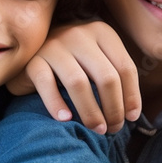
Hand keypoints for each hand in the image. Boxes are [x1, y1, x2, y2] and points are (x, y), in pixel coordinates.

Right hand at [7, 21, 141, 133]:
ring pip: (78, 83)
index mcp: (102, 33)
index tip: (131, 118)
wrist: (29, 49)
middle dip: (114, 108)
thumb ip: (115, 75)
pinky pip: (46, 84)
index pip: (125, 67)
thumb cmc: (73, 60)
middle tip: (113, 128)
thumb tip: (132, 113)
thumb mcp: (98, 58)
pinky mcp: (32, 60)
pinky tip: (65, 119)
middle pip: (106, 77)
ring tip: (97, 129)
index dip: (132, 96)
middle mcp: (79, 35)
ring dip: (91, 111)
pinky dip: (56, 104)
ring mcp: (54, 45)